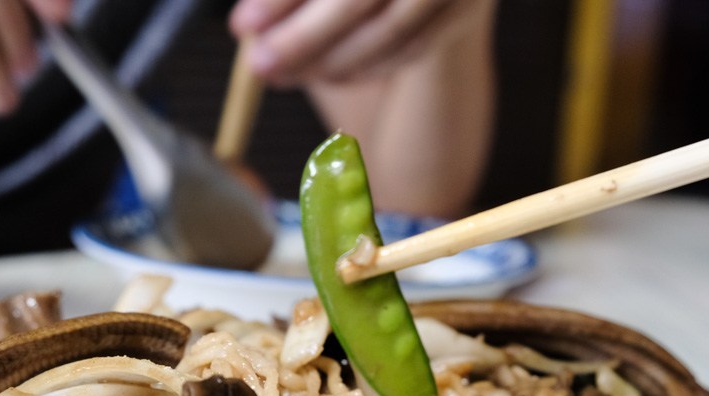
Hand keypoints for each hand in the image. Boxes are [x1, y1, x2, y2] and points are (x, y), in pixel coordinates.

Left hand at [229, 0, 487, 85]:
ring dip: (333, 61)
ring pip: (392, 28)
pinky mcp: (465, 9)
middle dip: (304, 38)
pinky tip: (327, 73)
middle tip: (259, 67)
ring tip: (282, 74)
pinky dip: (367, 65)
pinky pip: (414, 47)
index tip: (242, 26)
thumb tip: (250, 25)